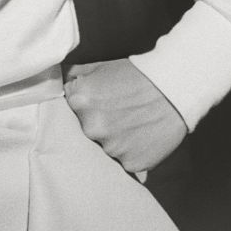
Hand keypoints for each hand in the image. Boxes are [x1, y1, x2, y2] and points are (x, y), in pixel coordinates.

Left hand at [65, 58, 186, 173]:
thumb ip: (74, 76)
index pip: (69, 110)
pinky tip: (140, 136)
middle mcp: (92, 127)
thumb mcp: (100, 67)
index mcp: (79, 101)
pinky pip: (124, 161)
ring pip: (105, 147)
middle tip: (117, 112)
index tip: (98, 102)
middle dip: (98, 123)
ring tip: (131, 123)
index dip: (85, 106)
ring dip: (114, 139)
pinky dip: (130, 151)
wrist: (172, 88)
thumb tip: (57, 80)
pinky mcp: (130, 163)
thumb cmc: (135, 75)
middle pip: (86, 131)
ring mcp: (111, 148)